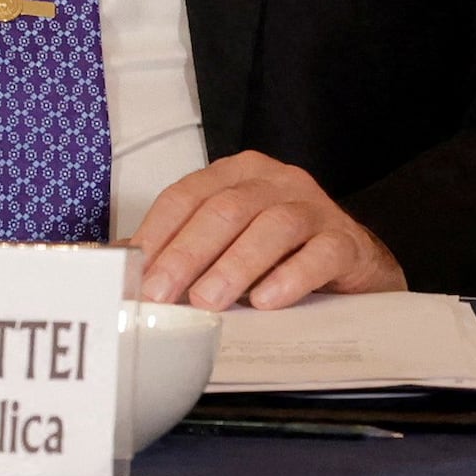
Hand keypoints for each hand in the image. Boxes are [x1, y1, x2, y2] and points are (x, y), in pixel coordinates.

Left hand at [129, 154, 401, 312]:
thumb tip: (120, 265)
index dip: (158, 233)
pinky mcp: (346, 240)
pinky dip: (290, 276)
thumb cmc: (277, 257)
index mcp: (237, 174)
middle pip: (225, 209)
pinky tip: (268, 301)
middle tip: (162, 294)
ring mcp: (314, 207)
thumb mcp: (225, 247)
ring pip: (272, 226)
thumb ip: (182, 250)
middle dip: (188, 253)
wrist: (355, 269)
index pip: (187, 196)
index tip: (134, 273)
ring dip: (235, 266)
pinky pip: (319, 253)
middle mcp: (275, 181)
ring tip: (208, 301)